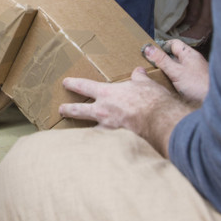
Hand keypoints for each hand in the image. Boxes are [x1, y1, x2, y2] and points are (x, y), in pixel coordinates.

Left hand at [61, 69, 190, 156]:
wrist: (160, 121)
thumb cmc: (152, 100)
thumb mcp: (144, 83)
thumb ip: (138, 77)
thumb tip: (138, 71)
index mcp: (107, 93)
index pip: (85, 86)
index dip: (73, 84)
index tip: (65, 83)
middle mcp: (103, 110)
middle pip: (79, 110)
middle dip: (68, 109)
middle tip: (61, 109)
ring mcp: (108, 127)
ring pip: (89, 129)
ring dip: (83, 131)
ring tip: (76, 134)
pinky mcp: (116, 141)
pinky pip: (104, 143)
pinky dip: (100, 145)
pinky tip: (97, 149)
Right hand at [141, 39, 208, 104]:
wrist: (215, 101)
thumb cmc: (200, 85)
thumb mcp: (176, 71)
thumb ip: (162, 60)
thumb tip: (148, 48)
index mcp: (189, 54)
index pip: (173, 44)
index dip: (162, 46)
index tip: (150, 52)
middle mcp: (192, 62)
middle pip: (173, 56)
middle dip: (162, 61)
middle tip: (150, 66)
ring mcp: (193, 73)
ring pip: (176, 68)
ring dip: (167, 72)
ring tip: (156, 77)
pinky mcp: (194, 84)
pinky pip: (180, 79)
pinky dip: (172, 81)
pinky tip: (167, 87)